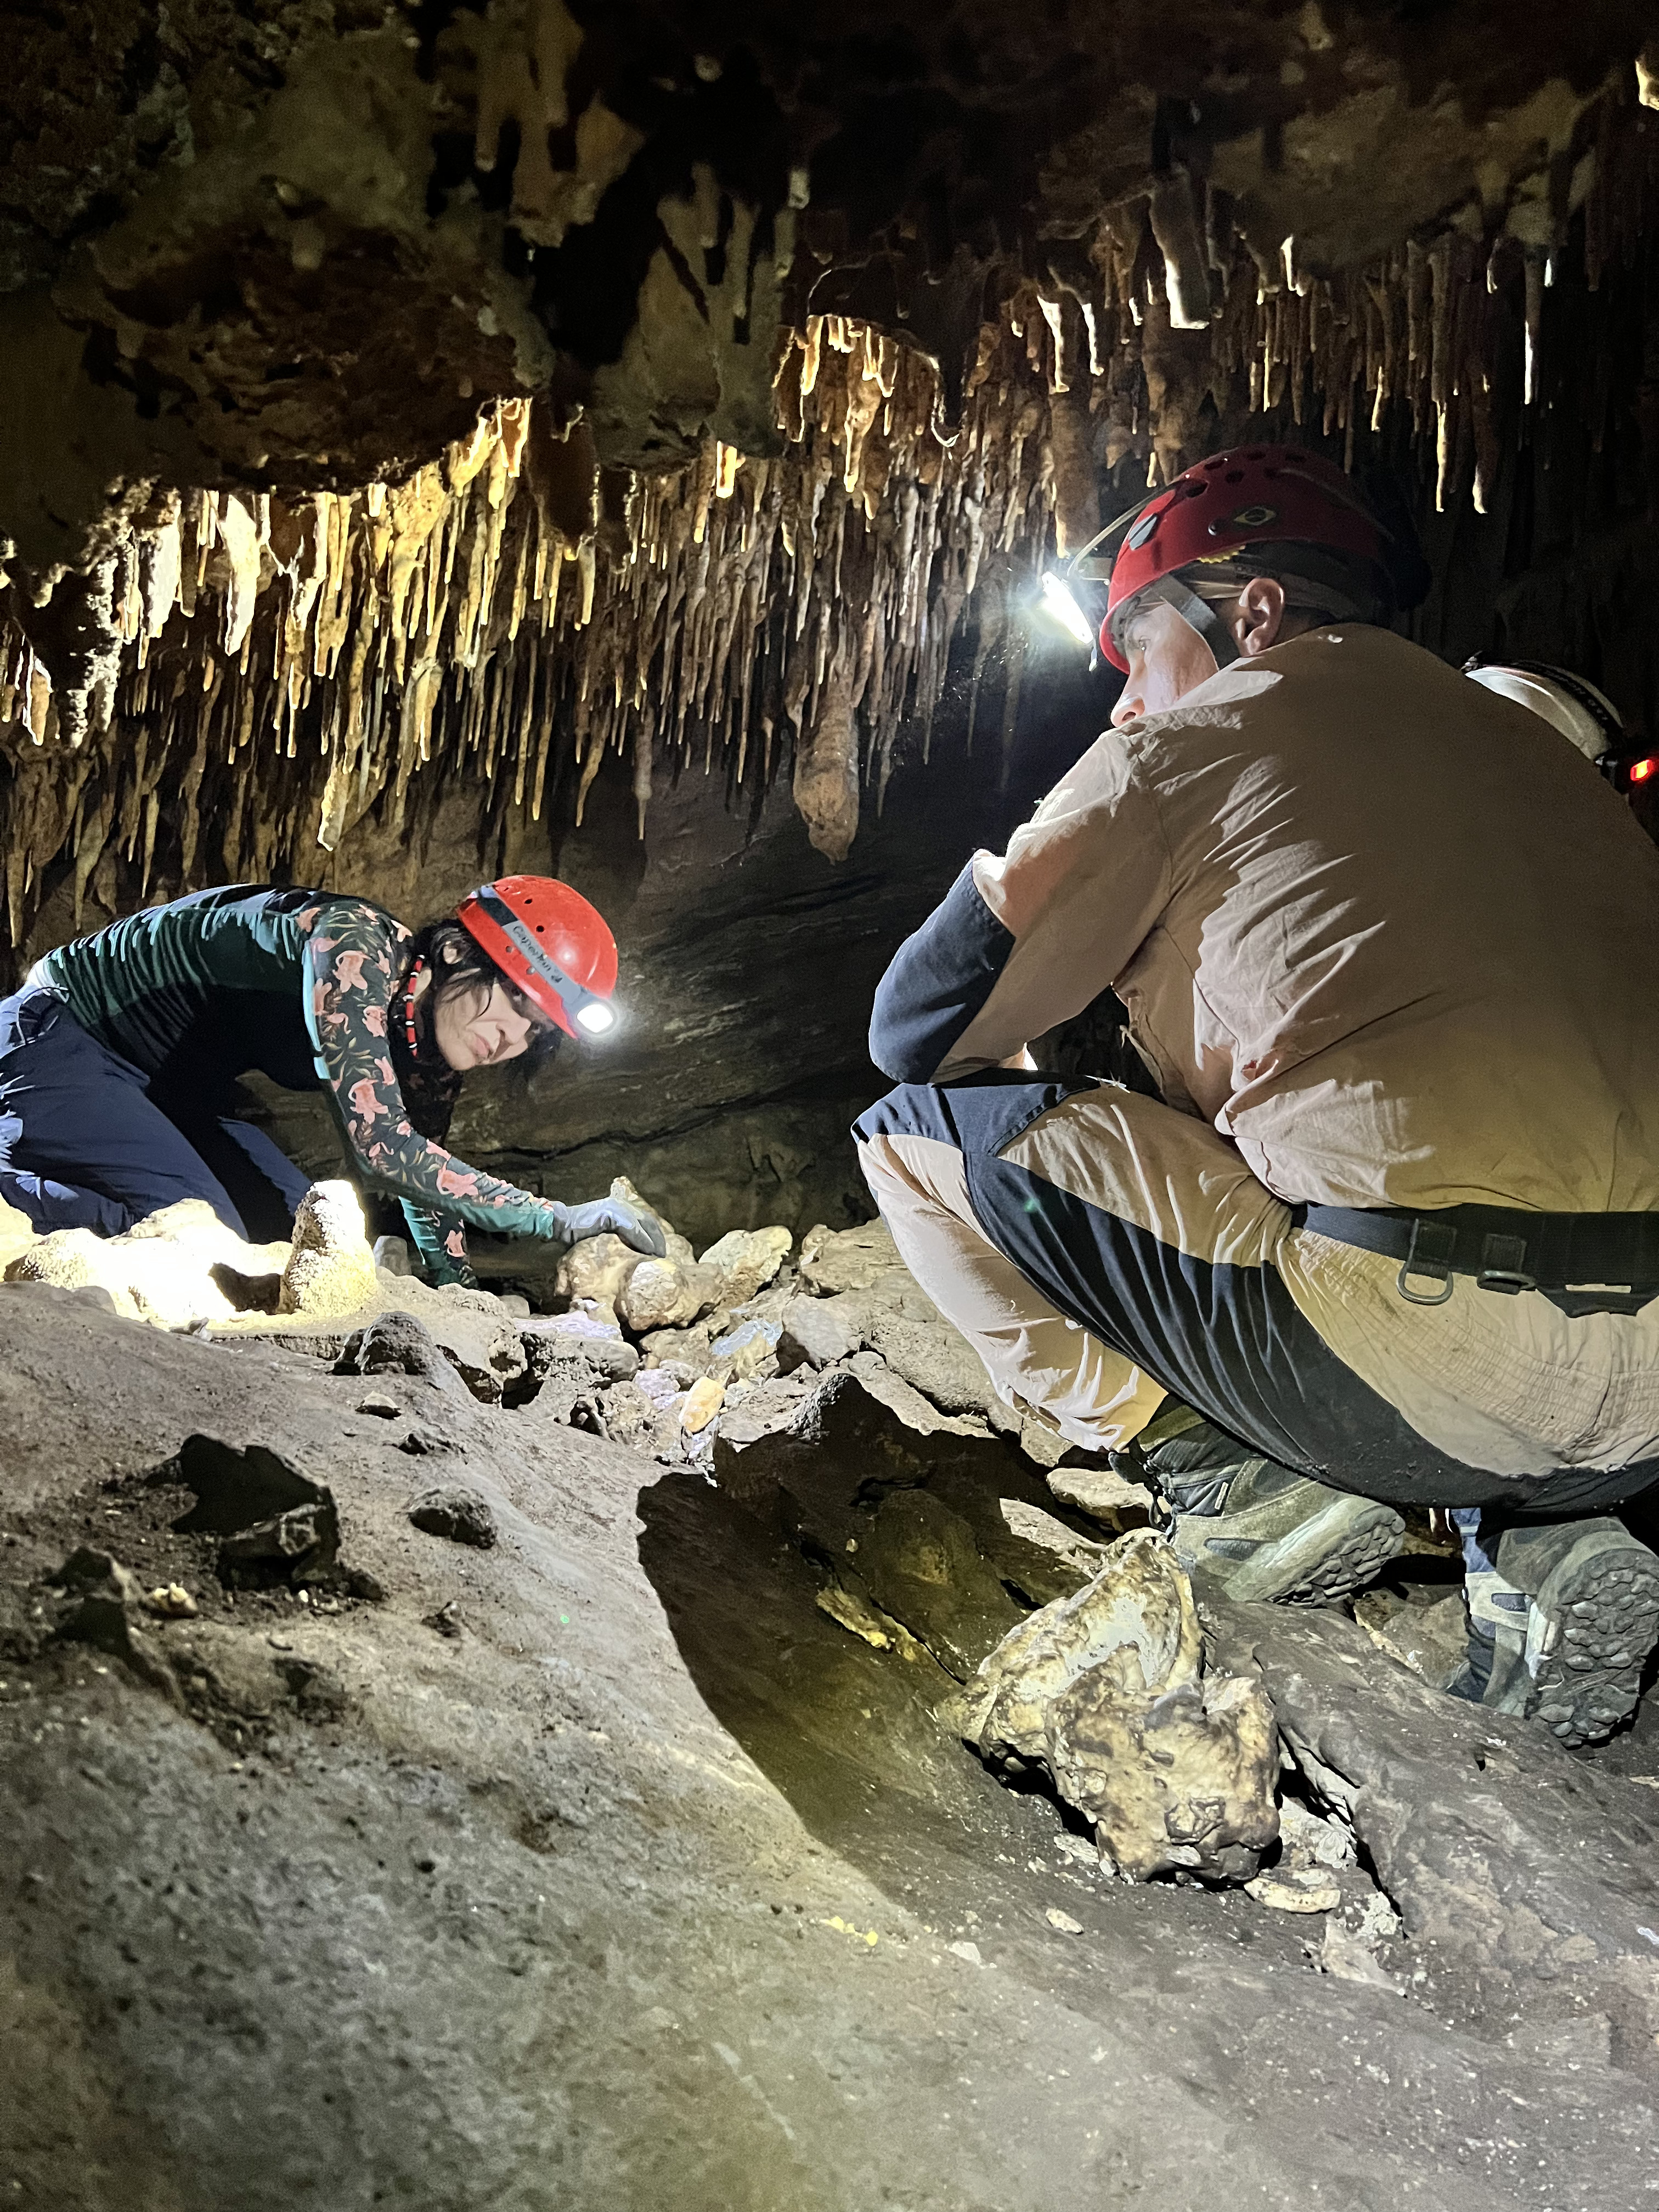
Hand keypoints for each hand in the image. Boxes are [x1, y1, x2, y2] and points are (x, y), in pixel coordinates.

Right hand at [550, 1197, 666, 1257]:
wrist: (562, 1225)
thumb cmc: (579, 1234)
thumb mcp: (605, 1234)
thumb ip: (620, 1238)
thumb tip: (635, 1254)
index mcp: (621, 1207)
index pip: (646, 1220)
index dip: (655, 1235)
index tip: (661, 1250)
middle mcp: (622, 1204)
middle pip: (649, 1221)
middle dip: (658, 1239)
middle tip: (663, 1256)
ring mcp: (617, 1207)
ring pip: (643, 1225)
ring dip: (653, 1241)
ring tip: (658, 1256)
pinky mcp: (611, 1214)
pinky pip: (632, 1229)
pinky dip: (641, 1240)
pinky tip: (648, 1251)